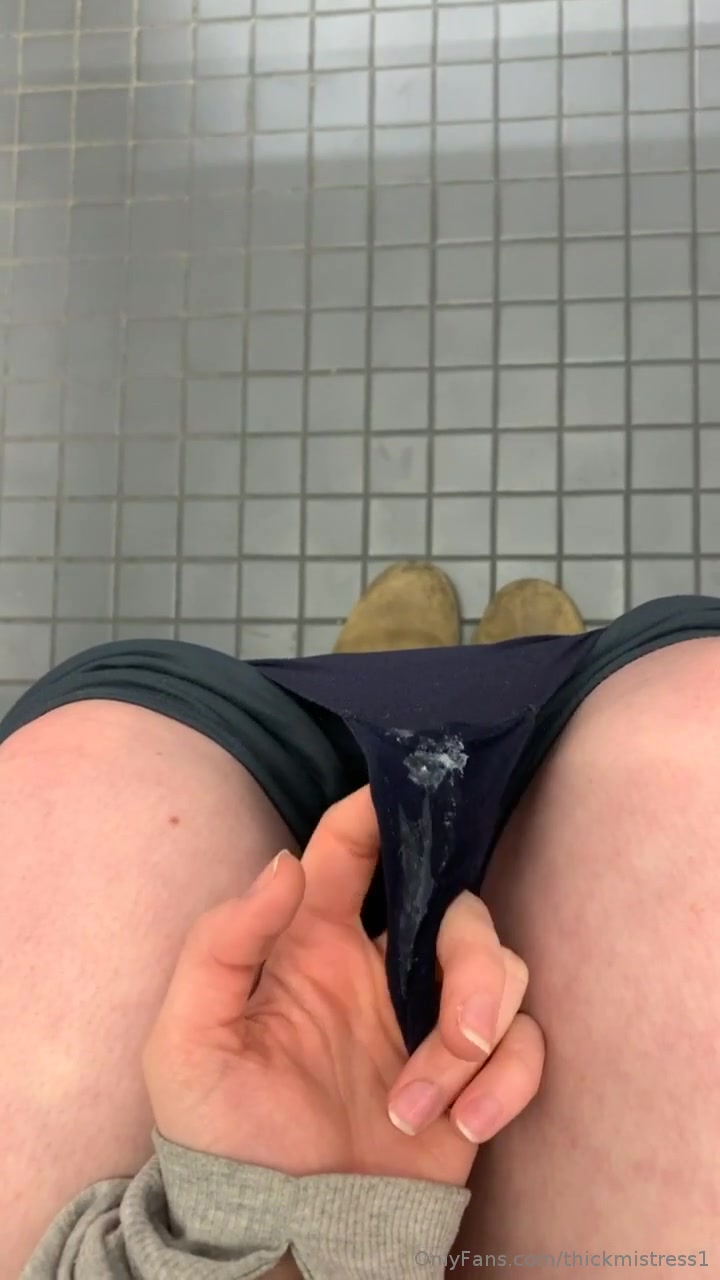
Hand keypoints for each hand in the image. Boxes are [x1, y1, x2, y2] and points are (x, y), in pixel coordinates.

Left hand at [143, 787, 543, 1188]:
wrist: (276, 1240)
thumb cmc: (219, 1139)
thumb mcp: (187, 1041)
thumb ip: (222, 945)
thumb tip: (284, 863)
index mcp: (314, 943)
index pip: (351, 848)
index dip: (384, 809)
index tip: (420, 792)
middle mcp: (380, 968)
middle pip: (459, 909)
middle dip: (474, 963)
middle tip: (462, 1032)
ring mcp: (428, 1022)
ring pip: (503, 972)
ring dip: (474, 1043)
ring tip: (418, 1110)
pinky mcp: (472, 1080)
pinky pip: (526, 1047)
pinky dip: (508, 1084)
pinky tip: (465, 1129)